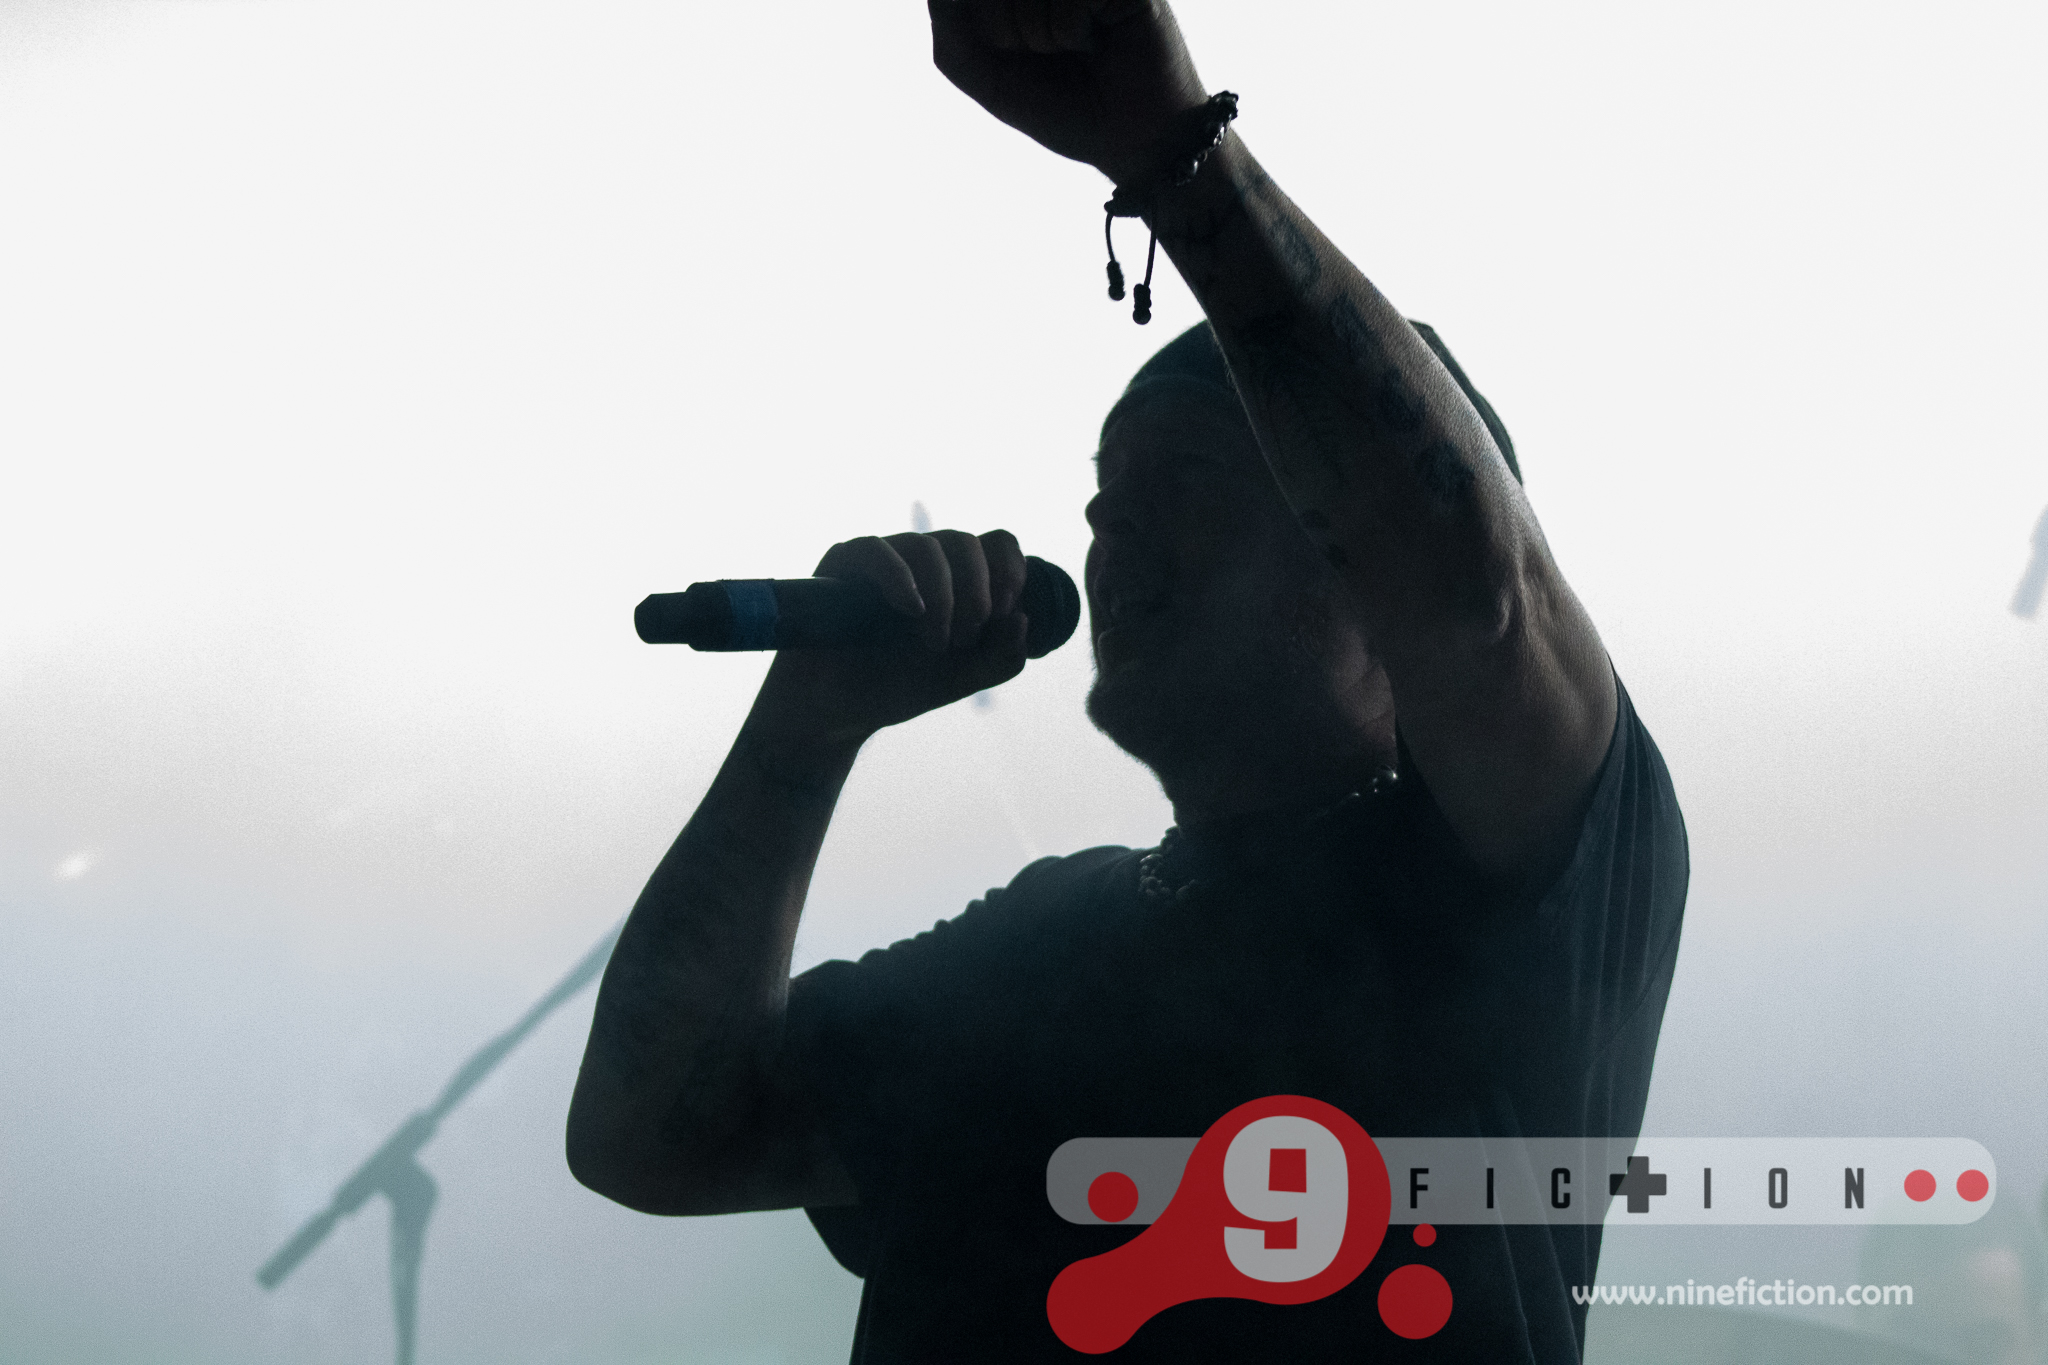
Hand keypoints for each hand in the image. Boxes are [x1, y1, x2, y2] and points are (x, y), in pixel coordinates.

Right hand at [747, 530, 1030, 755]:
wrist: (837, 711)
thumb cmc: (897, 686)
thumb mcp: (961, 679)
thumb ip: (1001, 658)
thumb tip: (1023, 619)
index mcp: (956, 577)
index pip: (994, 543)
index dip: (1009, 568)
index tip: (1007, 608)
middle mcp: (922, 560)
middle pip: (965, 541)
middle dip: (977, 592)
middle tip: (967, 638)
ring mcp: (884, 558)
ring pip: (927, 546)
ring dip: (944, 597)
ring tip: (935, 644)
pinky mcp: (844, 564)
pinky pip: (876, 551)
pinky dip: (900, 577)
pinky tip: (911, 609)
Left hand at [928, 0, 1209, 186]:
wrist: (1130, 140)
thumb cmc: (1060, 105)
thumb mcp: (984, 72)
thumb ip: (949, 21)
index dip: (983, 26)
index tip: (1010, 49)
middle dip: (1003, 30)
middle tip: (1043, 53)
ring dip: (1037, 34)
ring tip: (1073, 48)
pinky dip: (1067, 29)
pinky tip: (1095, 40)